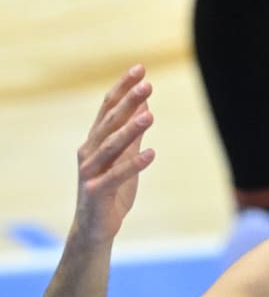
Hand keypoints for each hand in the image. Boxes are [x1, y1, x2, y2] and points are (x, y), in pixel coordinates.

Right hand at [73, 65, 155, 244]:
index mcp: (95, 140)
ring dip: (131, 130)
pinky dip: (134, 164)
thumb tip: (144, 103)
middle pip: (109, 122)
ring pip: (111, 146)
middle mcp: (88, 152)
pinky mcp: (95, 191)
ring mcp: (90, 171)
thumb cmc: (112, 189)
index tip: (140, 69)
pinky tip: (151, 154)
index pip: (108, 108)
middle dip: (128, 102)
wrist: (96, 227)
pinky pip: (116, 176)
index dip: (123, 88)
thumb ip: (133, 132)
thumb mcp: (126, 156)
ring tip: (151, 115)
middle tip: (147, 84)